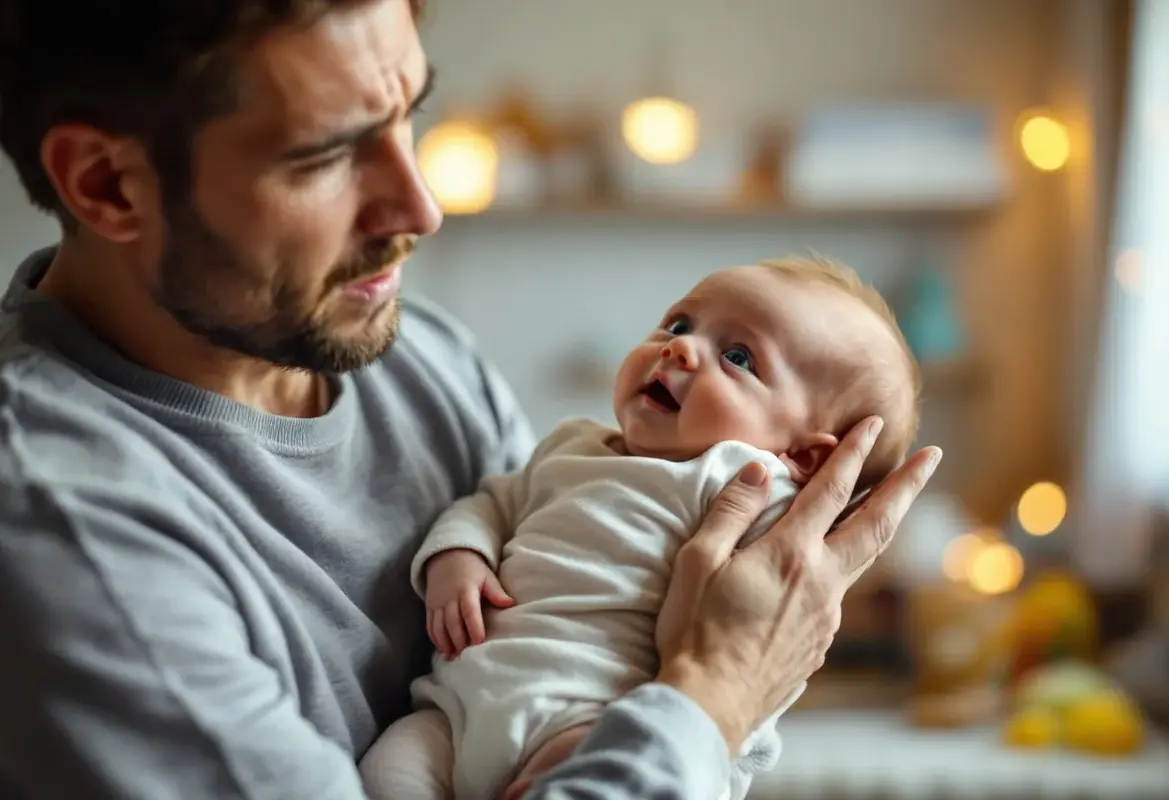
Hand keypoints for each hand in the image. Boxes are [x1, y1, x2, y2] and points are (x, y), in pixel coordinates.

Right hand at [425, 548, 515, 658]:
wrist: (447, 556)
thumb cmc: (472, 569)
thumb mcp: (487, 576)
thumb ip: (497, 592)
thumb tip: (511, 604)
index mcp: (466, 590)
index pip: (469, 612)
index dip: (474, 628)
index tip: (479, 642)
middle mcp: (449, 598)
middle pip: (452, 623)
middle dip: (459, 641)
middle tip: (466, 655)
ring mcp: (437, 603)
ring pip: (439, 626)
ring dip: (445, 643)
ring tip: (453, 656)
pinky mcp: (429, 606)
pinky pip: (430, 625)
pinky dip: (435, 639)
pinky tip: (443, 649)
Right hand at [655, 416, 940, 749]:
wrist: (710, 703)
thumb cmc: (695, 629)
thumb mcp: (699, 559)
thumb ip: (732, 509)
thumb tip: (756, 468)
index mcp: (790, 553)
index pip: (831, 490)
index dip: (853, 453)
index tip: (873, 424)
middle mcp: (821, 581)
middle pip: (877, 523)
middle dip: (908, 485)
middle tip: (932, 455)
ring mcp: (827, 615)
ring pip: (865, 558)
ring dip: (882, 523)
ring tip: (892, 502)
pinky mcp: (821, 642)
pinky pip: (840, 591)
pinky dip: (847, 564)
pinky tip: (831, 565)